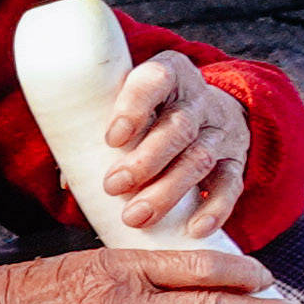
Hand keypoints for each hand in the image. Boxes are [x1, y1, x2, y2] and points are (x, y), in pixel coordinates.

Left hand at [97, 50, 249, 242]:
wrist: (213, 110)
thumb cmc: (155, 110)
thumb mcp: (132, 100)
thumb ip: (103, 126)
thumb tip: (68, 181)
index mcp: (168, 75)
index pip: (155, 80)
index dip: (134, 107)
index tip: (112, 138)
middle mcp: (197, 101)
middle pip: (177, 128)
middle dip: (144, 161)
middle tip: (114, 186)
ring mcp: (219, 131)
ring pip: (198, 159)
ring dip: (167, 191)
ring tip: (136, 216)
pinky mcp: (235, 160)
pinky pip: (231, 184)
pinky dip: (214, 208)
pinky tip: (195, 228)